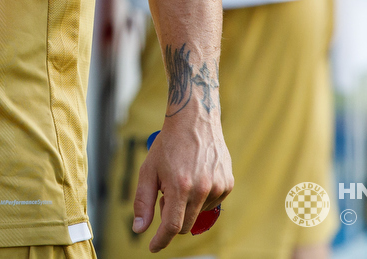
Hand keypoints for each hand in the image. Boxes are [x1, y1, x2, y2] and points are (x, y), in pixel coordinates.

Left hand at [134, 105, 232, 250]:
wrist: (194, 121)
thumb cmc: (168, 145)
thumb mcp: (148, 171)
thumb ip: (142, 201)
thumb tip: (139, 229)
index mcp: (180, 186)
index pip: (172, 226)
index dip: (161, 240)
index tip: (153, 247)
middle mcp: (202, 189)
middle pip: (185, 224)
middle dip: (172, 218)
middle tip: (165, 196)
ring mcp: (217, 187)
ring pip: (198, 214)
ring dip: (187, 206)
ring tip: (181, 181)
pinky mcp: (227, 184)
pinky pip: (211, 203)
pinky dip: (200, 198)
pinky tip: (195, 177)